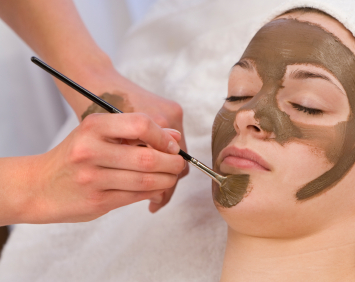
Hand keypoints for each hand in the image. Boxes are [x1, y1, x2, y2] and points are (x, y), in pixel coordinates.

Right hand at [53, 60, 189, 212]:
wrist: (38, 186)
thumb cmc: (75, 155)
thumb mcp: (98, 134)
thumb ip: (135, 132)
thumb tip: (174, 137)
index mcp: (93, 127)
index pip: (140, 124)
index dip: (163, 136)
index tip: (172, 145)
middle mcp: (90, 151)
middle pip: (147, 157)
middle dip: (172, 162)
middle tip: (179, 163)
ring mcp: (92, 178)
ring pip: (145, 180)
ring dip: (167, 180)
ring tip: (171, 176)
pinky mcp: (97, 202)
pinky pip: (136, 196)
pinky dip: (154, 192)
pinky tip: (157, 189)